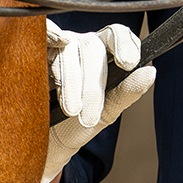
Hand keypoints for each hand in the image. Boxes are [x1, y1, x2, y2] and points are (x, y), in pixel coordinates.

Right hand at [41, 21, 155, 182]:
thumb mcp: (105, 113)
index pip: (118, 35)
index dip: (125, 44)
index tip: (128, 63)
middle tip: (88, 116)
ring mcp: (55, 46)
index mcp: (102, 54)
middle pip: (93, 46)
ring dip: (72, 81)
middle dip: (94, 83)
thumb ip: (127, 92)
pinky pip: (43, 36)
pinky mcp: (31, 51)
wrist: (41, 147)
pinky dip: (50, 35)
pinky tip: (58, 43)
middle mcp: (80, 45)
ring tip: (71, 111)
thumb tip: (150, 72)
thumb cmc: (74, 126)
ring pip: (69, 48)